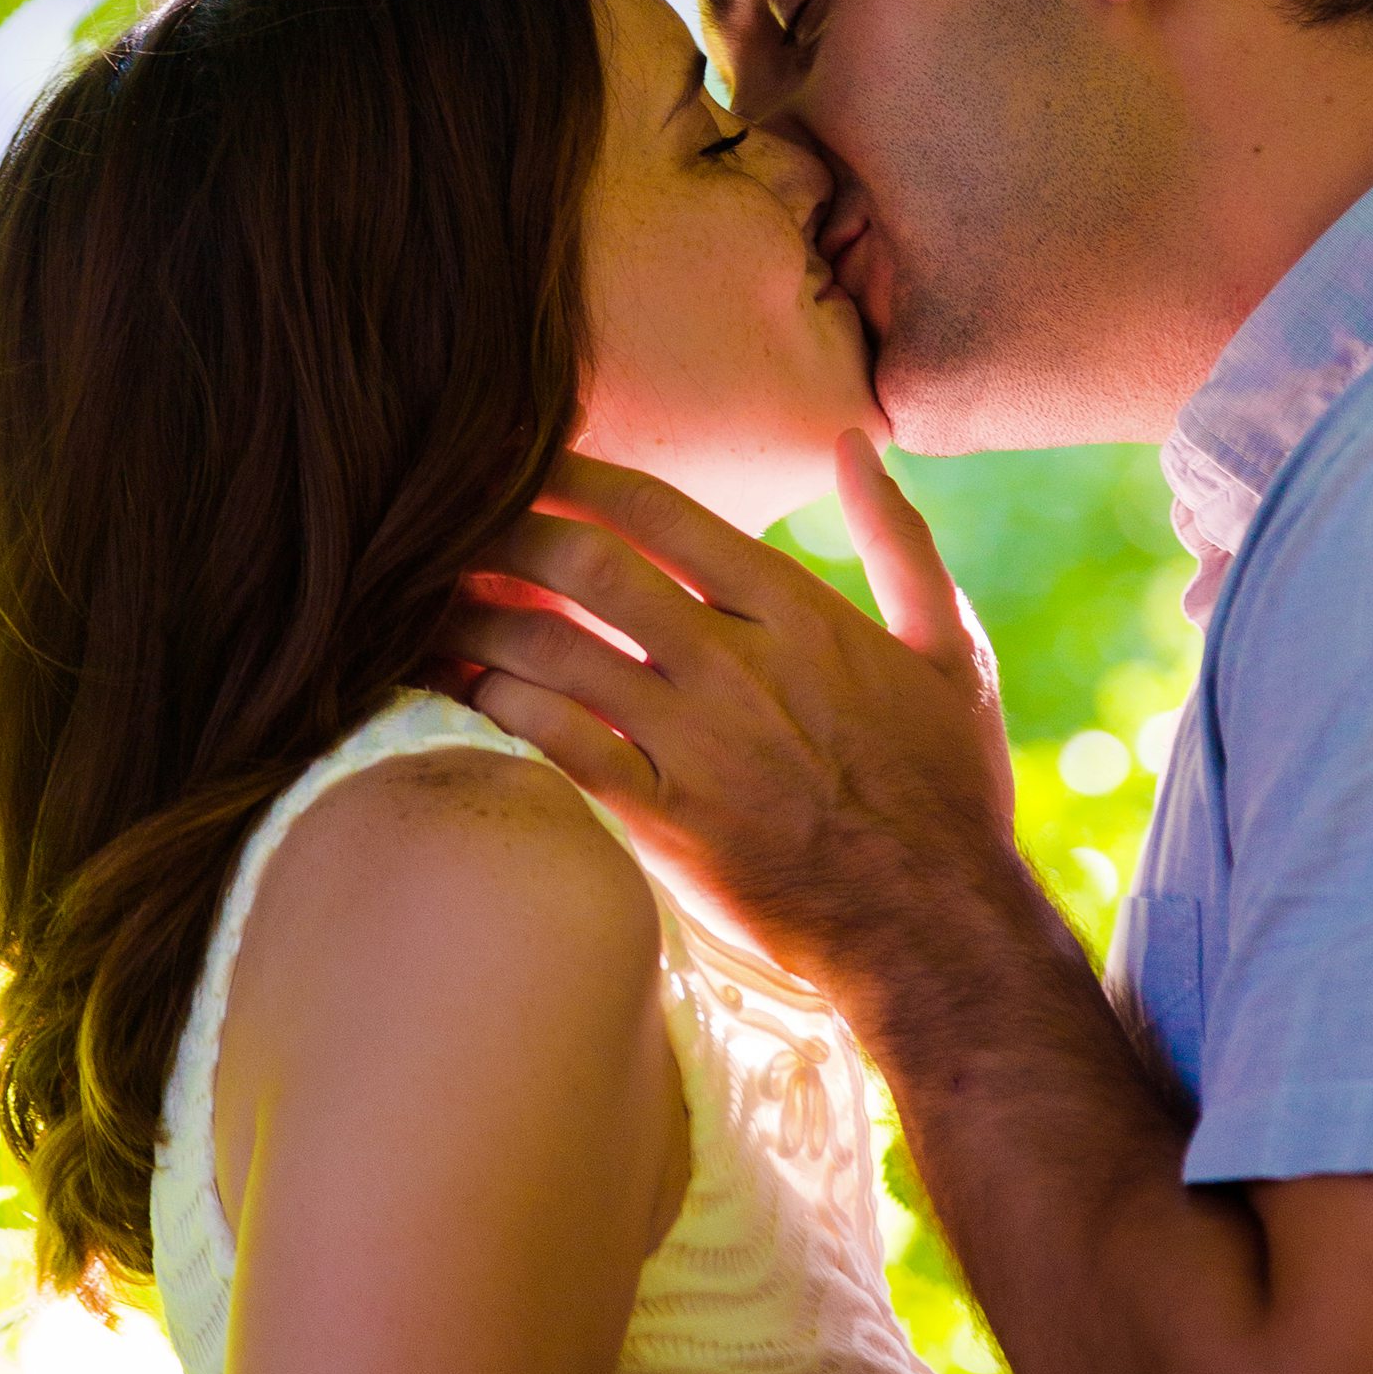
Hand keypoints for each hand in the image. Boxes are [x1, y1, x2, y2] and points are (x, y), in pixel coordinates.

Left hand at [448, 437, 1022, 993]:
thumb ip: (900, 538)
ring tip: (423, 604)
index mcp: (798, 614)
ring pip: (556, 653)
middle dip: (505, 534)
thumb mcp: (949, 648)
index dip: (579, 477)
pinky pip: (558, 747)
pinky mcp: (664, 825)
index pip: (662, 514)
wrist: (937, 930)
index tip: (525, 463)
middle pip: (589, 568)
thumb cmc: (947, 789)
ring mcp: (696, 746)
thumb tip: (856, 443)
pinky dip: (499, 709)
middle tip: (450, 524)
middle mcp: (736, 666)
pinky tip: (458, 689)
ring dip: (478, 621)